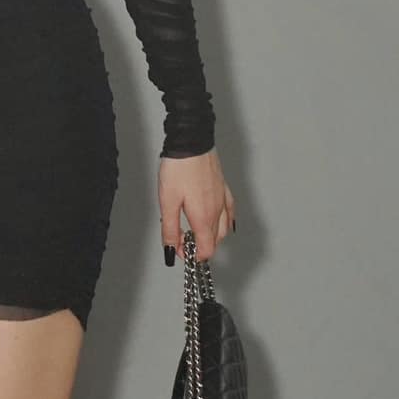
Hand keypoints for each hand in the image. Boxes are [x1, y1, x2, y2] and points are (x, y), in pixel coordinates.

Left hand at [158, 148, 234, 263]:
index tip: (179, 250)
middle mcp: (217, 211)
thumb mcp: (167, 203)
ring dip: (211, 236)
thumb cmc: (178, 169)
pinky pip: (230, 212)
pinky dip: (225, 222)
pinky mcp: (224, 188)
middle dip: (199, 246)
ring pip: (224, 228)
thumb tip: (171, 252)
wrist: (191, 143)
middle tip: (181, 240)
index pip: (206, 250)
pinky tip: (220, 220)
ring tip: (196, 232)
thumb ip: (170, 230)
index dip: (192, 256)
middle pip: (215, 241)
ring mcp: (223, 199)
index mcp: (204, 217)